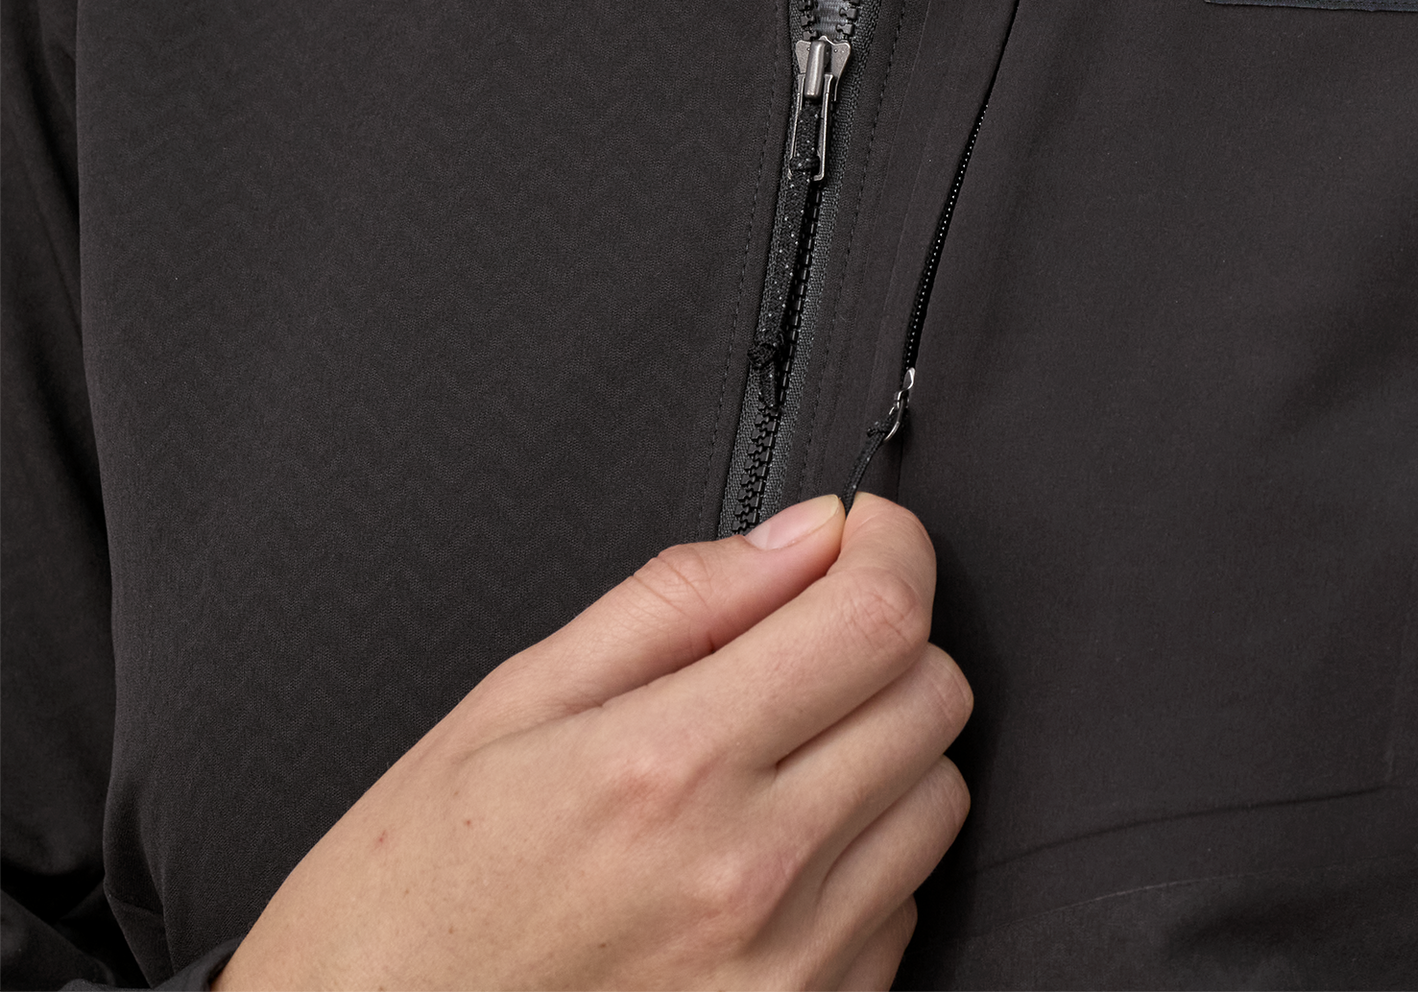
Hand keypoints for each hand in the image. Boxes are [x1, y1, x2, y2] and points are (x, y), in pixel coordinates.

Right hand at [216, 493, 970, 990]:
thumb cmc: (414, 899)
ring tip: (778, 753)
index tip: (861, 535)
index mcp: (672, 763)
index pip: (877, 617)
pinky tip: (772, 850)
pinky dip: (865, 855)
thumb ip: (677, 601)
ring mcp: (790, 968)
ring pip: (937, 796)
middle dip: (884, 635)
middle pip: (932, 695)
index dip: (889, 547)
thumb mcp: (511, 705)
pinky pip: (906, 904)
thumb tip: (802, 535)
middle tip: (802, 638)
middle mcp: (751, 872)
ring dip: (883, 746)